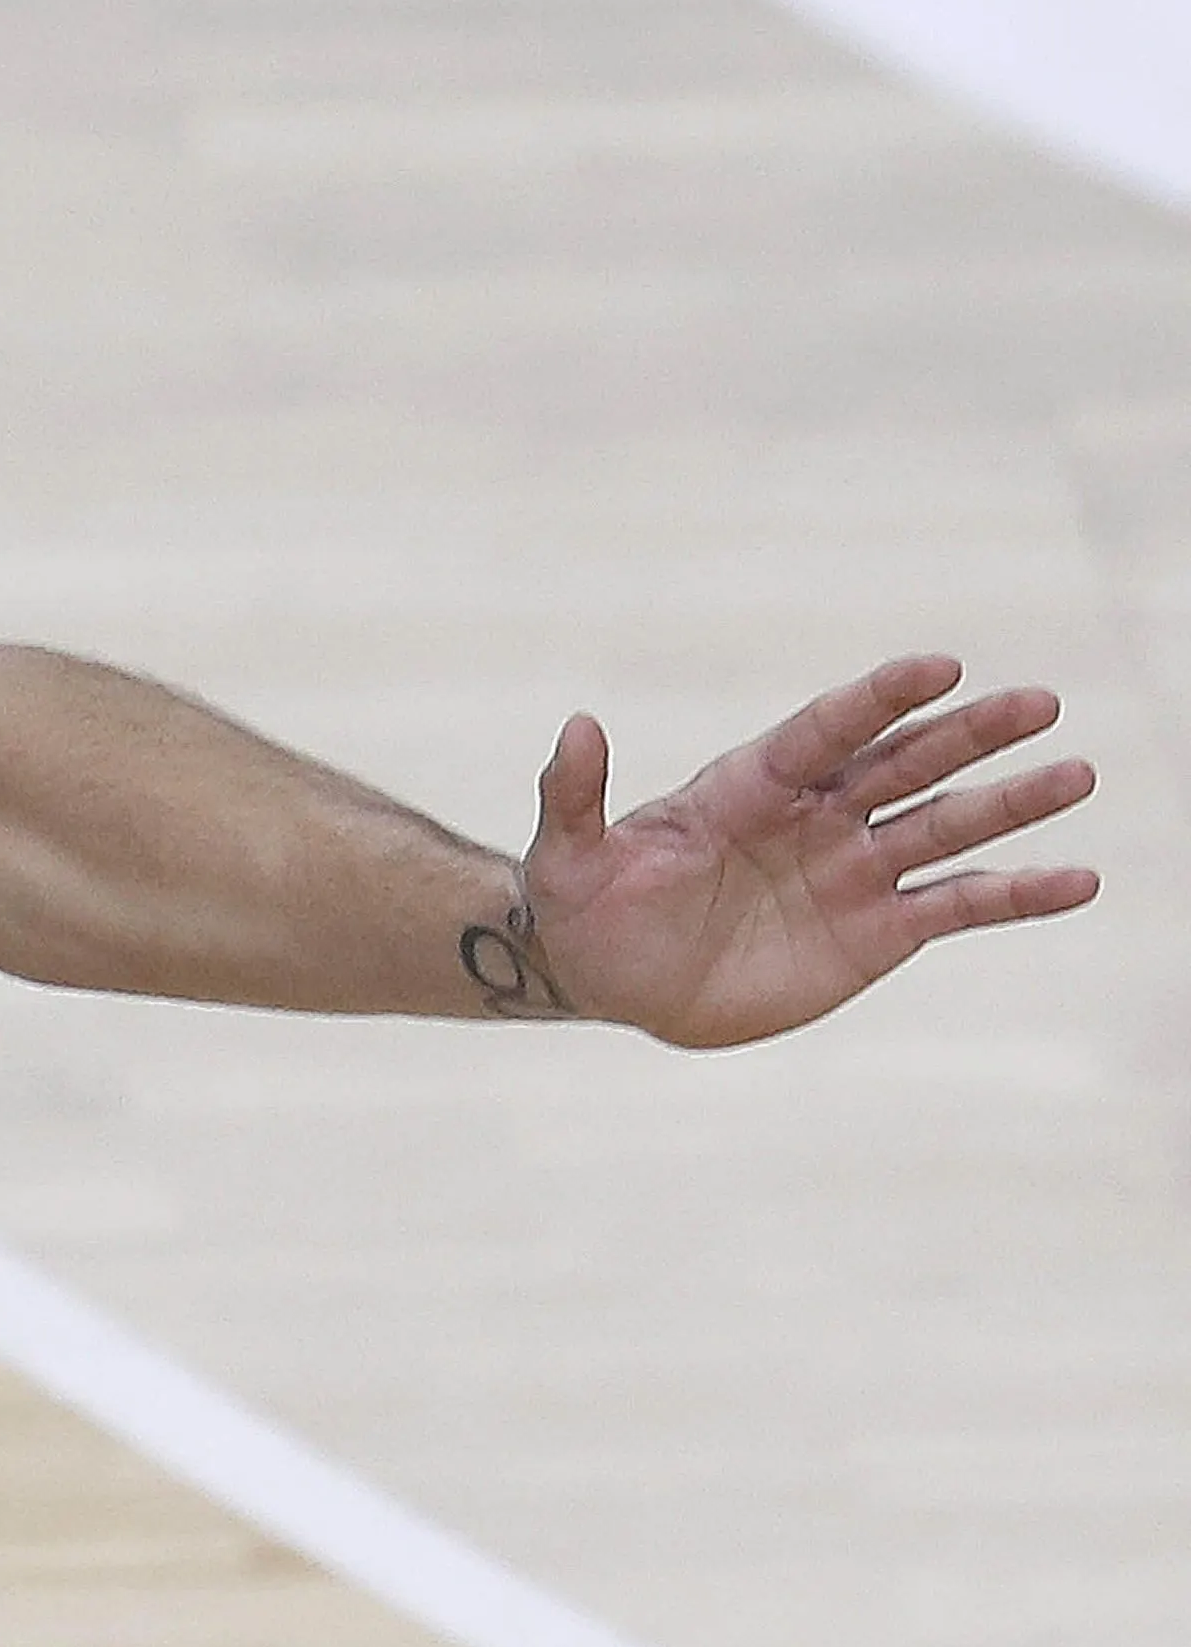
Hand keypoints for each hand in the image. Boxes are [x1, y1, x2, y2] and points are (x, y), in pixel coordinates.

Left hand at [513, 656, 1099, 1046]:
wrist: (614, 979)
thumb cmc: (588, 908)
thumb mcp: (568, 857)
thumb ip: (575, 795)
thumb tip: (577, 725)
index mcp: (750, 785)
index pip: (827, 730)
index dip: (880, 699)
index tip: (939, 667)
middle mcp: (817, 815)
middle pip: (906, 762)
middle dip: (970, 734)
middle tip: (1040, 702)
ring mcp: (854, 870)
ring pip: (946, 824)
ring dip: (1011, 802)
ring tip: (1076, 774)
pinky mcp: (877, 931)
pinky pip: (958, 904)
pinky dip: (1017, 894)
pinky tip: (1079, 880)